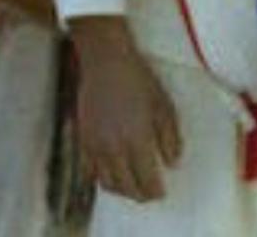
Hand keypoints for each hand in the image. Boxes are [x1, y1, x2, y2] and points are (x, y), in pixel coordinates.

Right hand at [70, 16, 181, 201]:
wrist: (106, 61)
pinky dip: (101, 178)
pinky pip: (90, 171)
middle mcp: (114, 148)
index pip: (147, 181)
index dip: (155, 191)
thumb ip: (170, 137)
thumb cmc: (138, 79)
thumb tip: (172, 163)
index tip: (161, 191)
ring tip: (131, 186)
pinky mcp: (83, 139)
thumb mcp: (163, 105)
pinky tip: (111, 174)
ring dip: (121, 190)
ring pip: (107, 184)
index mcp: (137, 140)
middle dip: (140, 194)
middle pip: (127, 188)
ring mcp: (95, 145)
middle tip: (148, 192)